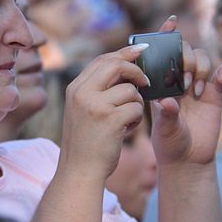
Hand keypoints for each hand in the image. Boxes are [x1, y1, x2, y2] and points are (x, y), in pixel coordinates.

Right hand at [58, 43, 150, 181]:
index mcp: (75, 88)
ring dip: (136, 104)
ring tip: (127, 120)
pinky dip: (137, 119)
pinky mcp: (110, 120)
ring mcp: (95, 106)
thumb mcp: (82, 110)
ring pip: (131, 90)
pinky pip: (136, 108)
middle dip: (136, 71)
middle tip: (145, 82)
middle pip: (117, 66)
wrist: (79, 171)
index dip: (124, 53)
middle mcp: (82, 93)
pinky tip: (127, 130)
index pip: (102, 60)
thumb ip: (96, 89)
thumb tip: (123, 67)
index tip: (141, 49)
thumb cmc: (85, 142)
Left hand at [150, 17, 221, 165]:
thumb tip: (168, 101)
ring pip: (203, 58)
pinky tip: (221, 79)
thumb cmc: (169, 143)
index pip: (162, 52)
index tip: (171, 22)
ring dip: (200, 67)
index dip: (166, 35)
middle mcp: (178, 79)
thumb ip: (167, 115)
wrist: (188, 159)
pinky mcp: (216, 94)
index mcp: (160, 81)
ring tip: (195, 90)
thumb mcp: (164, 131)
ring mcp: (198, 84)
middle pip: (185, 50)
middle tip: (183, 81)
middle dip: (184, 57)